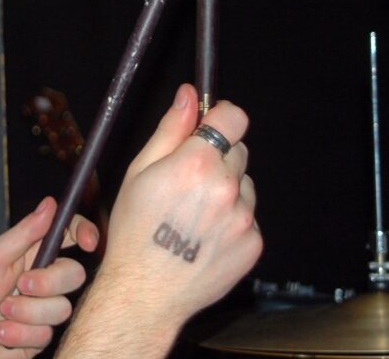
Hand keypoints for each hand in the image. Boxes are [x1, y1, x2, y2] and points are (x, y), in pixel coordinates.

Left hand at [0, 197, 97, 358]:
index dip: (84, 234)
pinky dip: (18, 335)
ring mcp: (40, 310)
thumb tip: (51, 203)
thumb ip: (25, 233)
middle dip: (47, 283)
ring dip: (26, 313)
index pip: (68, 236)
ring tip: (0, 313)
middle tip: (20, 286)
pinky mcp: (36, 337)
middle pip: (74, 275)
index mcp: (30, 254)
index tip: (87, 242)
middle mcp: (40, 280)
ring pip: (61, 309)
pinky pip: (45, 335)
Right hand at [91, 84, 261, 322]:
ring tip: (194, 215)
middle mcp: (226, 188)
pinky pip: (249, 218)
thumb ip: (170, 130)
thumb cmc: (135, 232)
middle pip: (238, 151)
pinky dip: (232, 221)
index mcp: (196, 164)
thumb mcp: (140, 172)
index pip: (234, 118)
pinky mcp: (253, 243)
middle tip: (188, 183)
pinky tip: (205, 236)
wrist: (144, 293)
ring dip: (227, 192)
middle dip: (218, 158)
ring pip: (245, 186)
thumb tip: (188, 95)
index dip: (221, 118)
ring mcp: (243, 218)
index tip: (211, 126)